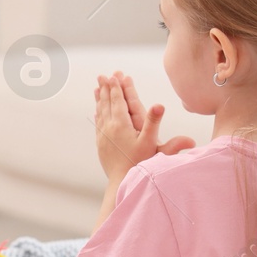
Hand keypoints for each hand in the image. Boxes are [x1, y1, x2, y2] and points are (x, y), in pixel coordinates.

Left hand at [93, 71, 194, 186]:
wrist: (121, 181)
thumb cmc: (138, 163)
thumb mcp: (150, 143)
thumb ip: (154, 123)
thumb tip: (159, 105)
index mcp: (121, 125)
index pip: (118, 101)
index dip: (116, 87)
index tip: (114, 75)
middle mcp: (109, 128)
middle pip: (107, 103)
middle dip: (106, 88)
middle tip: (103, 75)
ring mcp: (103, 136)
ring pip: (100, 112)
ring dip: (100, 98)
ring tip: (97, 87)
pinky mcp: (100, 145)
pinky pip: (98, 124)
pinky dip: (98, 113)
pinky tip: (97, 110)